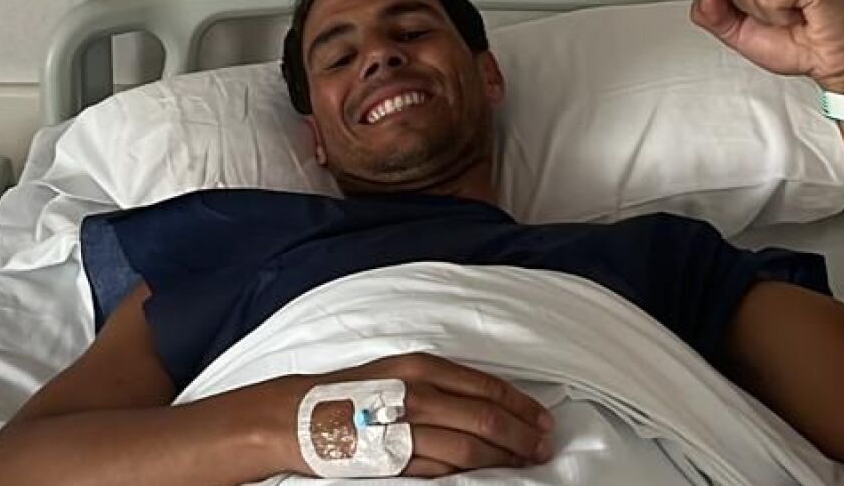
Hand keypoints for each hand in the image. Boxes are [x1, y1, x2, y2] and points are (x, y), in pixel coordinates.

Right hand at [265, 352, 553, 476]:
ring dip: (504, 459)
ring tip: (525, 464)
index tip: (544, 420)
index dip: (522, 406)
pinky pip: (443, 470)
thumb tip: (488, 403)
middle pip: (486, 417)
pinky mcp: (394, 460)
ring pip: (470, 447)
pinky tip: (488, 477)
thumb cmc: (352, 393)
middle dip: (522, 435)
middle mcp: (418, 393)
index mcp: (422, 367)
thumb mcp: (399, 373)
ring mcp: (406, 428)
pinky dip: (471, 475)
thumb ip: (440, 384)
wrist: (299, 415)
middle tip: (543, 448)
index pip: (487, 386)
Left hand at [691, 0, 843, 93]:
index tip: (758, 6)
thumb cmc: (795, 40)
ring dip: (766, 12)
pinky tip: (802, 11)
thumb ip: (710, 13)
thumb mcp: (736, 30)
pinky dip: (780, 16)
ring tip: (792, 11)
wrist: (833, 60)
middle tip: (777, 10)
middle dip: (745, 4)